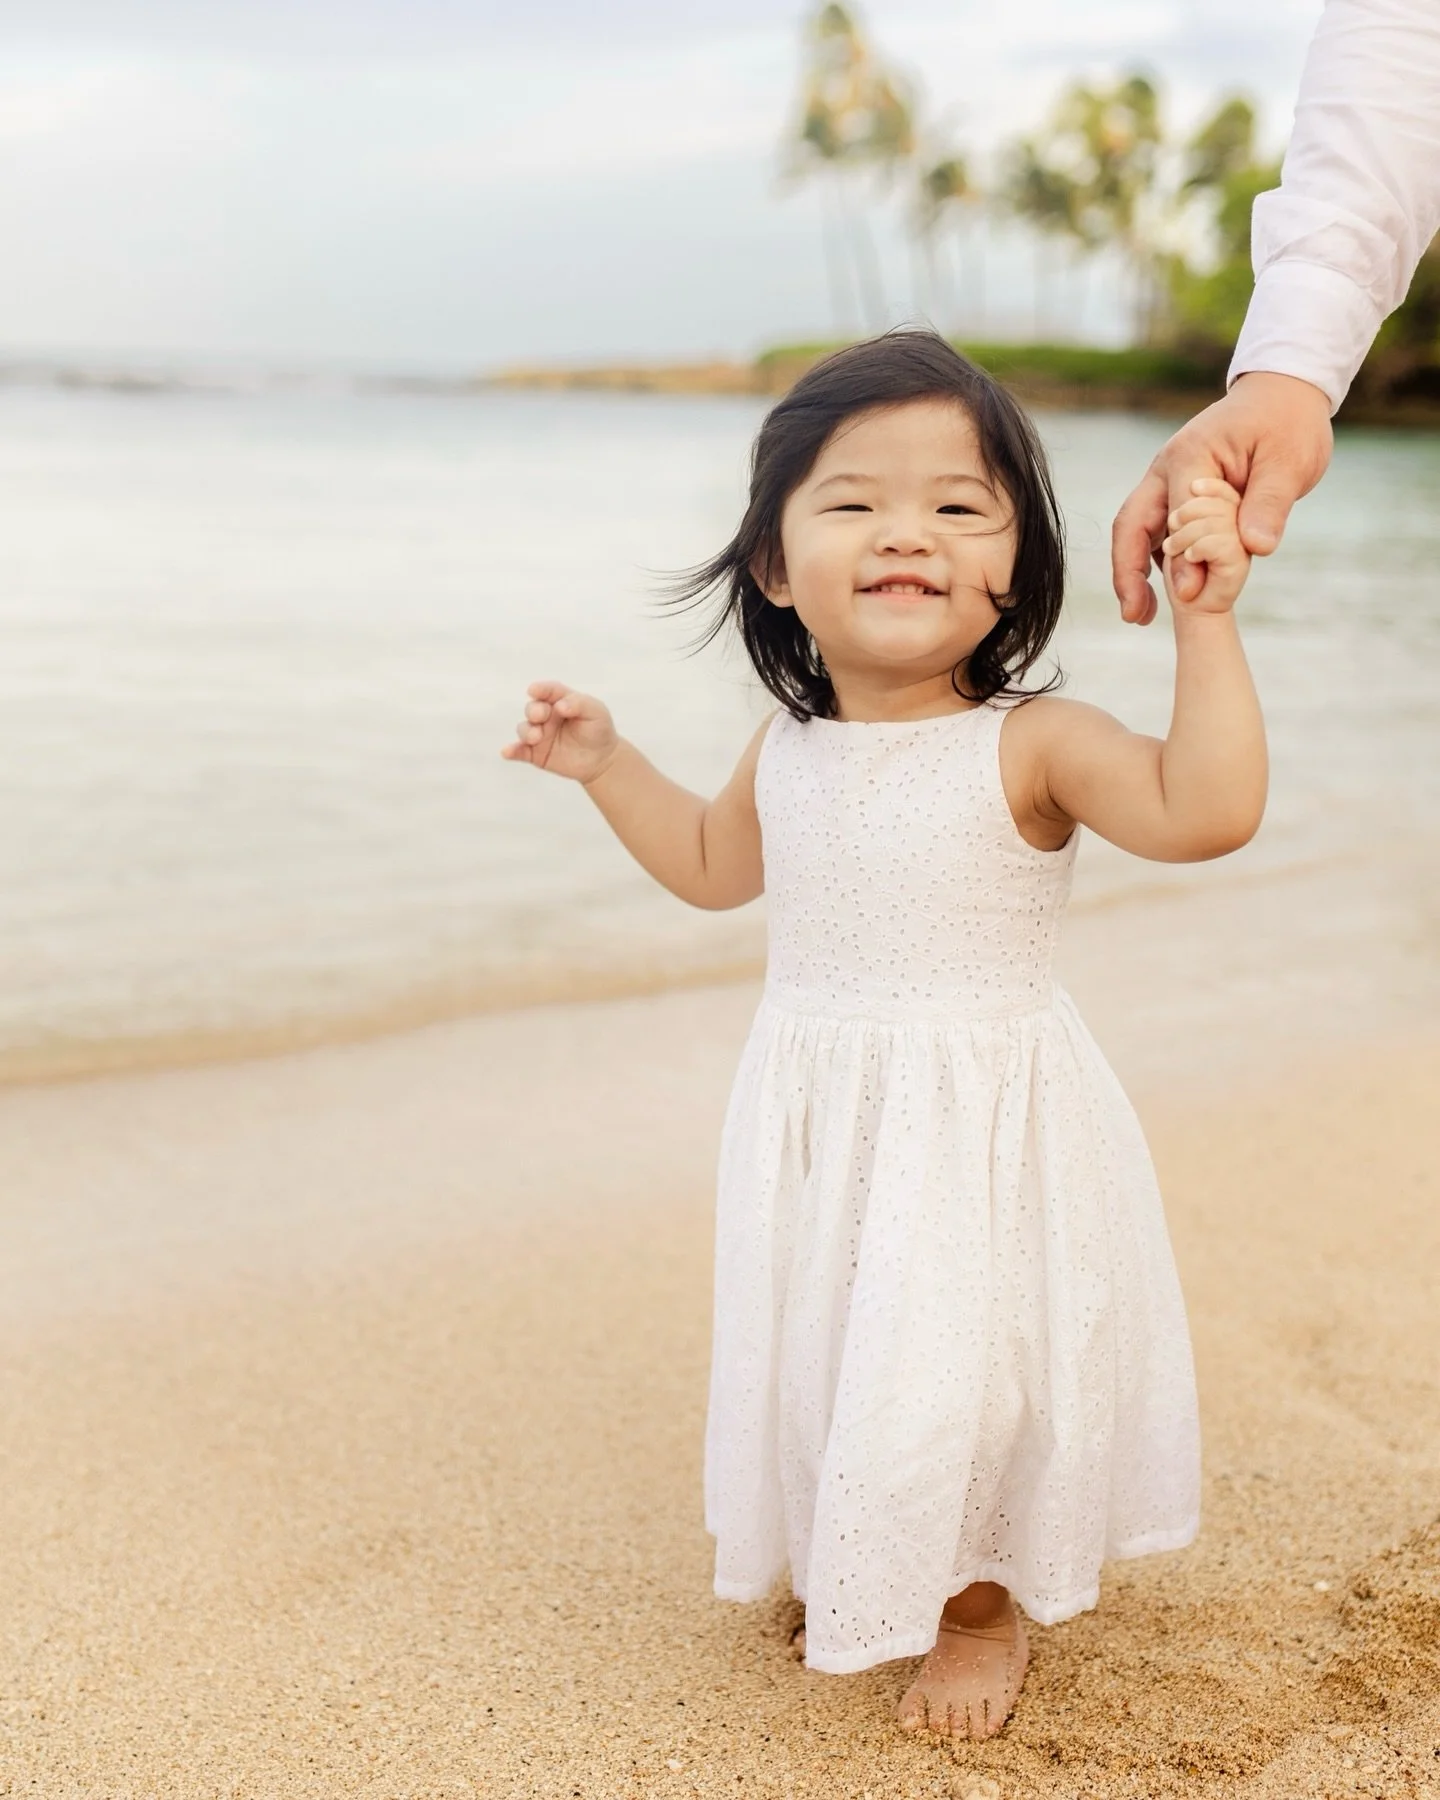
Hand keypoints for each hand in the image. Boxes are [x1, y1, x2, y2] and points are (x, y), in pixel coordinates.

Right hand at [500, 680, 619, 783]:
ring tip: (536, 737)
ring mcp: (540, 734)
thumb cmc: (599, 729)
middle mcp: (546, 716)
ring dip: (526, 731)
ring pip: (524, 729)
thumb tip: (559, 706)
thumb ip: (579, 704)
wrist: (602, 759)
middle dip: (534, 711)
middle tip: (541, 716)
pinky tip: (507, 752)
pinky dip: (511, 751)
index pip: (548, 691)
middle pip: (532, 708)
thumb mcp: (596, 711)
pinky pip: (520, 751)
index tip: (534, 690)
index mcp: (560, 701)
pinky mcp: (536, 754)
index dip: (541, 689)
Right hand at [1112, 372, 1332, 624]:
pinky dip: (1154, 564)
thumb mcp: (1291, 461)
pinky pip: (1156, 534)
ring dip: (1133, 572)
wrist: (1282, 397)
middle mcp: (1166, 470)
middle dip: (1127, 572)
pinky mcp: (1175, 497)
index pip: (1176, 513)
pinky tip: (1168, 593)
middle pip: (1131, 523)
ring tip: (1141, 615)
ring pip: (1136, 531)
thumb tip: (1255, 548)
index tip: (1191, 595)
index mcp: (1192, 455)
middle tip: (1135, 616)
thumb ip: (1270, 504)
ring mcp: (1166, 483)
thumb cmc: (1288, 424)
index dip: (1182, 556)